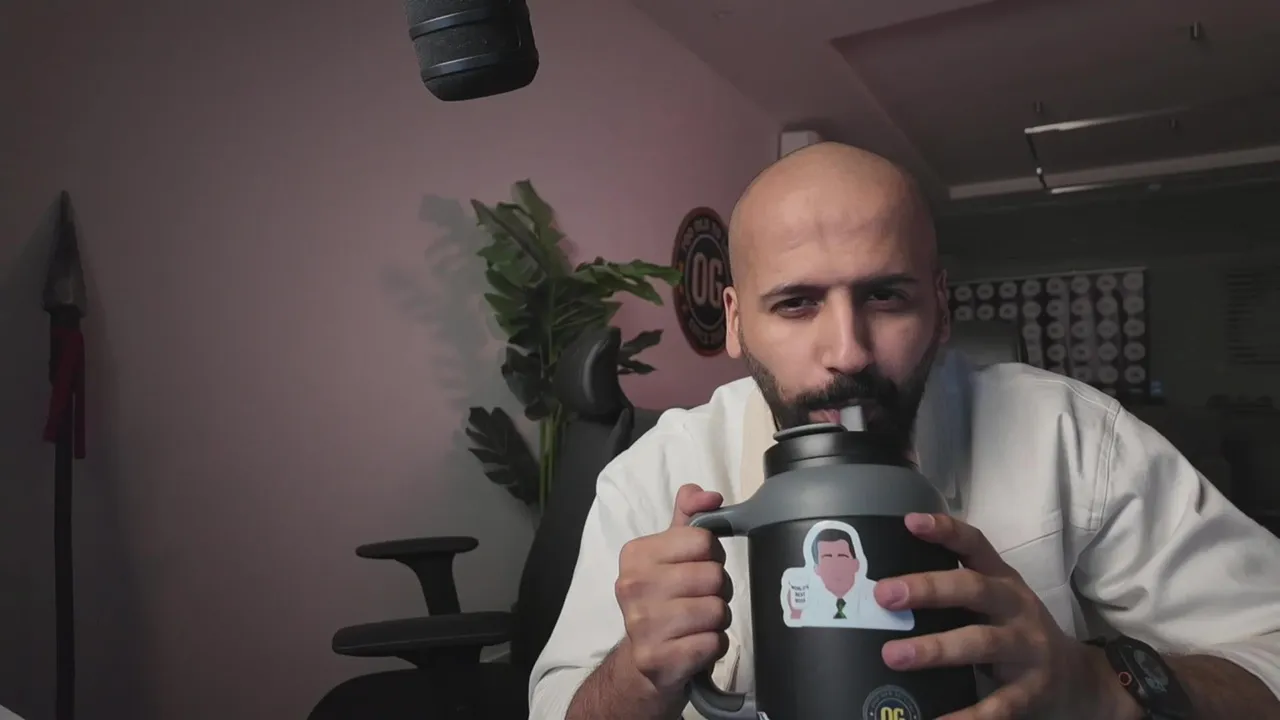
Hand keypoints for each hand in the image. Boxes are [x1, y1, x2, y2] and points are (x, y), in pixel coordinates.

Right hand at [614, 484, 732, 696]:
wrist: (642, 662)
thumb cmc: (663, 602)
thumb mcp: (671, 554)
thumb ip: (690, 517)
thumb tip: (709, 495)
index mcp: (636, 555)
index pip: (704, 540)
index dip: (712, 556)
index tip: (699, 569)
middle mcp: (632, 586)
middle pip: (714, 576)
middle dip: (718, 591)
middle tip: (700, 600)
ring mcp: (641, 625)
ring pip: (717, 610)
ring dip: (717, 620)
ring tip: (698, 624)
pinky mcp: (656, 659)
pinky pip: (713, 643)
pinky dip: (713, 646)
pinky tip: (695, 645)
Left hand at [873, 513, 1113, 719]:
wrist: (1078, 680)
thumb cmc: (1016, 632)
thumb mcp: (995, 603)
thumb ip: (954, 593)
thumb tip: (883, 591)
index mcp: (1004, 582)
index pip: (976, 546)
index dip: (946, 531)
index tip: (911, 522)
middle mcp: (1017, 609)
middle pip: (974, 590)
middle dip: (928, 589)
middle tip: (885, 595)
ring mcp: (1027, 650)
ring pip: (981, 643)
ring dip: (936, 648)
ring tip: (893, 654)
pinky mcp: (1030, 692)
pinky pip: (995, 706)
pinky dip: (965, 717)